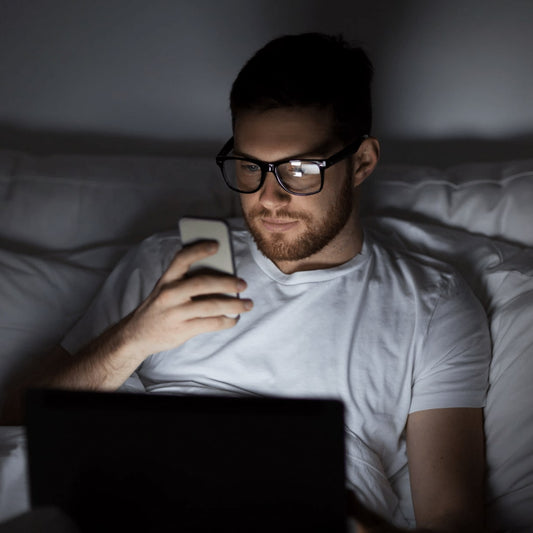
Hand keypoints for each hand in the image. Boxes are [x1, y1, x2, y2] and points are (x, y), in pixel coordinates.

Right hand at [123, 240, 252, 356]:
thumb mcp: (165, 289)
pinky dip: (226, 321)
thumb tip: (222, 275)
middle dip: (227, 282)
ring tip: (247, 304)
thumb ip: (186, 280)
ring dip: (234, 305)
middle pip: (203, 283)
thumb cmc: (160, 307)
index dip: (199, 250)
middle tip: (243, 284)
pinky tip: (234, 318)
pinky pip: (211, 324)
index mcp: (166, 279)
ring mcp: (176, 313)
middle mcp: (170, 294)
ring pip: (211, 306)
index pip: (182, 258)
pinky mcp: (182, 330)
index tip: (217, 244)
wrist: (137, 334)